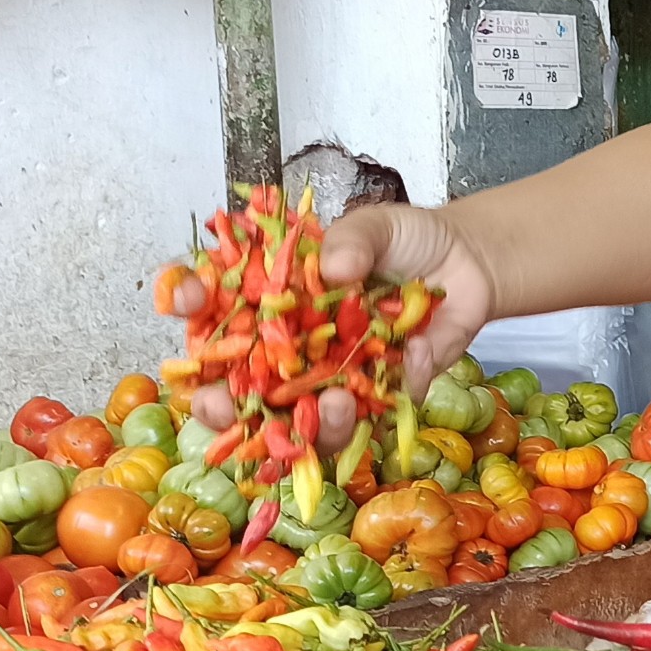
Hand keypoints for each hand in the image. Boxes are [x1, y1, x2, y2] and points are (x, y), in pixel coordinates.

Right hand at [164, 202, 497, 452]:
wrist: (466, 263)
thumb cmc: (405, 240)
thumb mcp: (376, 225)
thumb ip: (353, 240)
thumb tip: (334, 268)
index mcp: (271, 297)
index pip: (212, 303)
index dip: (187, 301)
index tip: (184, 298)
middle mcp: (289, 347)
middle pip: (237, 386)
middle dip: (219, 404)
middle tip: (219, 405)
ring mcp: (329, 378)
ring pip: (298, 422)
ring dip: (304, 424)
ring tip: (332, 404)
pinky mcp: (377, 397)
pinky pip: (367, 417)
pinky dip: (373, 408)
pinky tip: (392, 374)